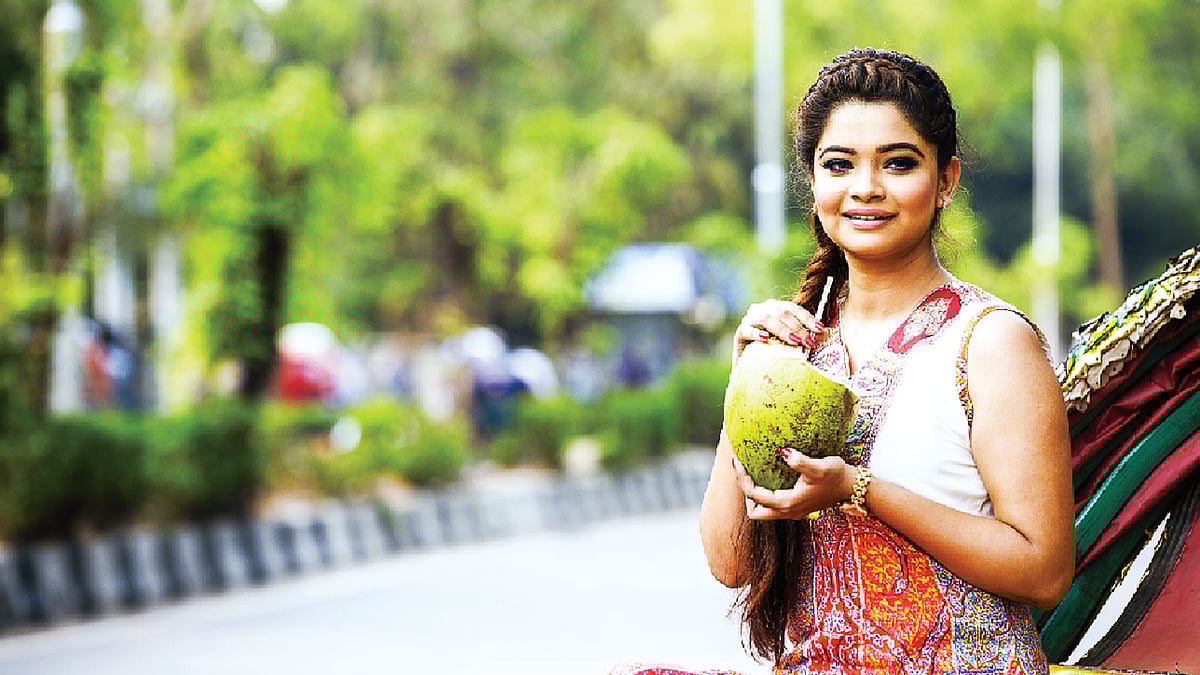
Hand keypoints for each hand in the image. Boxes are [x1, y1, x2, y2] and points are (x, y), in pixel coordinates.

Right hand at [732, 299, 825, 361]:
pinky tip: (765, 339)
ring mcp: (750, 320)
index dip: (807, 318)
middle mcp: (762, 309)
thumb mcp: (790, 343)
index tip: (819, 330)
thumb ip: (804, 336)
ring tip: (794, 342)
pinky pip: (747, 330)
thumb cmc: (772, 354)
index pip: (794, 309)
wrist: (750, 367)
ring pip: (766, 319)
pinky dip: (757, 333)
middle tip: (809, 341)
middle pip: (782, 313)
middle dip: (798, 327)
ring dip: (782, 330)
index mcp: (776, 308)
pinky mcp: (739, 332)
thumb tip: (824, 334)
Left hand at [733, 449, 854, 520]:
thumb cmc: (837, 476)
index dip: (742, 479)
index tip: (737, 461)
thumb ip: (802, 462)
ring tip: (754, 474)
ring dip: (755, 496)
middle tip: (744, 472)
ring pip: (764, 512)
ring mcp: (793, 512)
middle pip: (755, 512)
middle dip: (745, 493)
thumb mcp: (820, 466)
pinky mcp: (798, 508)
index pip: (755, 495)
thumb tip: (785, 453)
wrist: (853, 487)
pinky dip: (765, 495)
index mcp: (788, 503)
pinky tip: (769, 477)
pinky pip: (773, 507)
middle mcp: (788, 512)